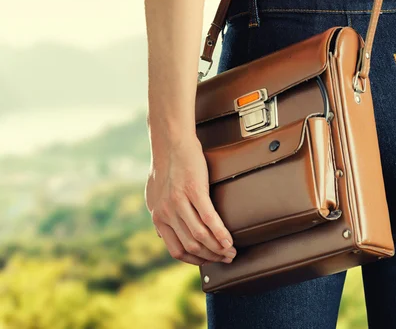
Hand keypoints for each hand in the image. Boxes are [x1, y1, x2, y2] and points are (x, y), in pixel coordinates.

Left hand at [145, 135, 236, 265]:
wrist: (172, 143)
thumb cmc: (166, 167)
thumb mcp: (154, 196)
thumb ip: (160, 215)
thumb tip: (161, 234)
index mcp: (158, 217)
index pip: (176, 250)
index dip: (196, 260)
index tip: (209, 261)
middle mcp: (166, 213)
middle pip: (191, 245)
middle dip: (211, 256)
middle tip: (226, 258)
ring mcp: (179, 202)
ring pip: (200, 235)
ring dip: (218, 248)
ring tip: (231, 251)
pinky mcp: (194, 191)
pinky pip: (209, 218)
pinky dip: (220, 233)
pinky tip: (229, 240)